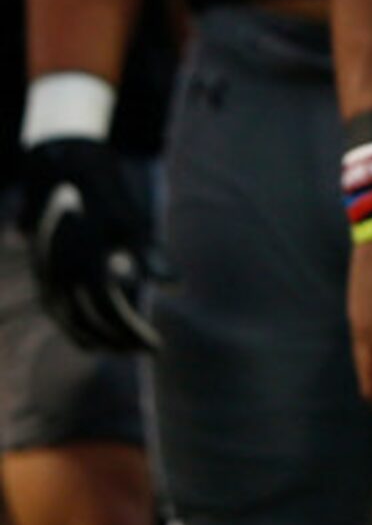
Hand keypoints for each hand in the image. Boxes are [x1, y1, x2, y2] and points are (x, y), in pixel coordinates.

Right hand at [18, 139, 162, 352]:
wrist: (60, 173)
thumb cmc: (104, 196)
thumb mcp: (132, 221)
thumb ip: (150, 256)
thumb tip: (176, 286)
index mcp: (85, 265)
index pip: (111, 314)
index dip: (133, 333)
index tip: (157, 346)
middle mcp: (60, 277)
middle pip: (89, 325)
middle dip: (118, 343)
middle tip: (146, 351)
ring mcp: (47, 278)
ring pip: (69, 324)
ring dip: (96, 340)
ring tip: (124, 349)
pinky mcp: (42, 275)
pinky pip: (57, 312)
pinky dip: (76, 328)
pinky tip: (96, 334)